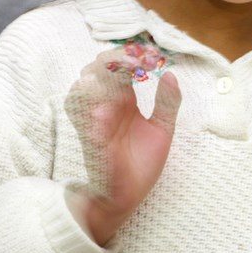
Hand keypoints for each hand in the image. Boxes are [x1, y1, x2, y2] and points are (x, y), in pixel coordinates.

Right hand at [66, 47, 181, 244]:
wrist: (128, 197)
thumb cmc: (141, 163)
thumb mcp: (162, 128)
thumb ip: (167, 102)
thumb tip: (170, 73)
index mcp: (123, 101)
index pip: (119, 68)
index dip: (132, 57)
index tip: (151, 55)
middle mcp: (106, 107)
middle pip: (97, 71)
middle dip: (115, 60)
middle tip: (138, 61)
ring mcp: (95, 122)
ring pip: (81, 89)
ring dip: (97, 78)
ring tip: (119, 76)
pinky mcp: (91, 142)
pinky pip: (81, 121)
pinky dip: (89, 110)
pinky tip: (106, 107)